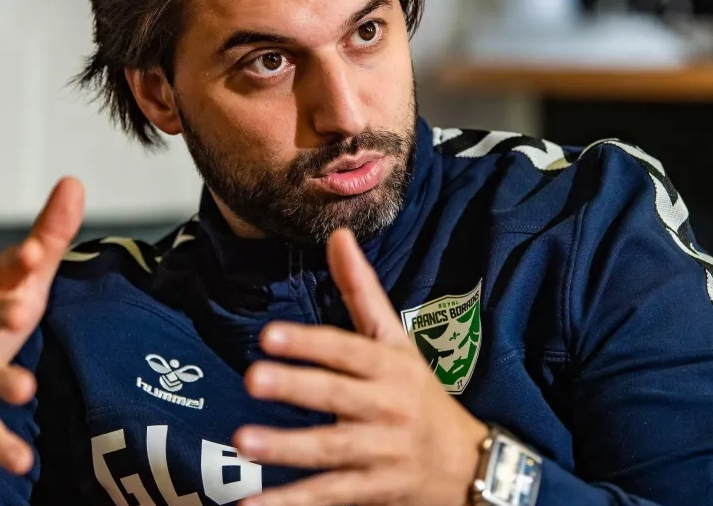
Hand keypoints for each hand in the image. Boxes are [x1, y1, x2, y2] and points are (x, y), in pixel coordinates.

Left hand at [233, 229, 489, 505]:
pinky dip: (291, 503)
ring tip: (242, 442)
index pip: (346, 350)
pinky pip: (329, 497)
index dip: (309, 343)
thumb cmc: (420, 394)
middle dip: (295, 387)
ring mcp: (381, 452)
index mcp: (389, 367)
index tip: (269, 335)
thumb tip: (339, 234)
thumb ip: (361, 290)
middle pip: (336, 396)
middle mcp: (387, 407)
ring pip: (330, 450)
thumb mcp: (395, 341)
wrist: (469, 465)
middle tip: (251, 379)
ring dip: (286, 447)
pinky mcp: (374, 490)